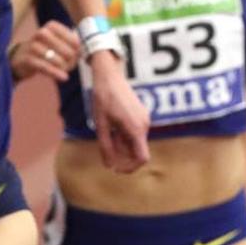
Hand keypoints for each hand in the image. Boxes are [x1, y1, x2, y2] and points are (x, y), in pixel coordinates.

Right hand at [9, 21, 80, 81]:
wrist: (21, 57)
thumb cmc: (45, 48)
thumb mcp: (57, 41)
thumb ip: (72, 43)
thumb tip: (85, 52)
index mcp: (52, 26)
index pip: (74, 40)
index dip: (79, 50)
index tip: (79, 55)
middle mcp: (42, 33)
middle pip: (67, 51)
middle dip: (72, 61)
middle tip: (72, 65)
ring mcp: (34, 46)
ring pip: (57, 60)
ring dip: (64, 68)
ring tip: (66, 70)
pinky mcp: (28, 59)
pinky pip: (46, 67)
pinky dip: (56, 73)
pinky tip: (64, 77)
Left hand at [88, 51, 149, 172]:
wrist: (109, 76)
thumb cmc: (103, 98)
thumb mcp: (101, 125)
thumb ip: (106, 147)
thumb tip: (109, 166)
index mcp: (136, 129)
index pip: (142, 158)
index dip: (130, 168)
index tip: (116, 169)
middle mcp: (144, 125)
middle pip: (137, 151)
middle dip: (122, 155)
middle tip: (105, 148)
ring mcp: (144, 119)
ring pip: (136, 142)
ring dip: (122, 145)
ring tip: (107, 132)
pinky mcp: (142, 114)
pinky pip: (135, 133)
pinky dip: (125, 136)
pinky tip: (112, 126)